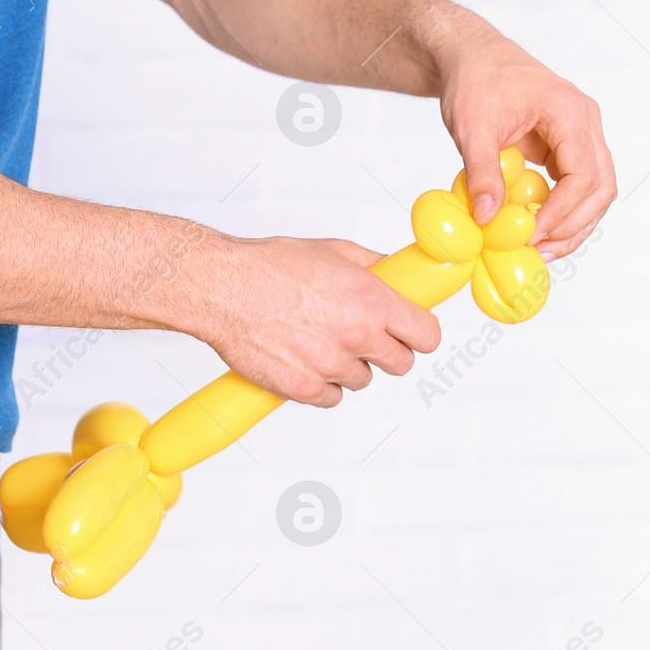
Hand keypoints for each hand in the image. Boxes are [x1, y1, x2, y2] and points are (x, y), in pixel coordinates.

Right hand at [199, 237, 439, 407]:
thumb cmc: (270, 267)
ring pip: (362, 380)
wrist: (222, 288)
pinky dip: (321, 384)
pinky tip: (303, 359)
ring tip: (318, 340)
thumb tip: (398, 274)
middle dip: (386, 352)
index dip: (419, 334)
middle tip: (363, 337)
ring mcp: (331, 365)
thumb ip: (374, 266)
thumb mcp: (333, 251)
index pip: (427, 335)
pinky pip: (332, 397)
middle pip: (401, 364)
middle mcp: (357, 335)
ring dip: (348, 366)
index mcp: (371, 300)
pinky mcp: (305, 389)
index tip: (411, 332)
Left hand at [435, 26, 615, 260]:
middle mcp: (585, 122)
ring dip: (573, 224)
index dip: (561, 211)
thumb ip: (482, 173)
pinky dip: (564, 211)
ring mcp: (581, 134)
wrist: (474, 57)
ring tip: (540, 248)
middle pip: (601, 187)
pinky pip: (579, 186)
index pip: (583, 174)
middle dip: (574, 225)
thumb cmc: (475, 80)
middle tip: (538, 250)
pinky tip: (538, 229)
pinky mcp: (569, 147)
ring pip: (596, 191)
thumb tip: (488, 218)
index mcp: (568, 111)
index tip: (530, 233)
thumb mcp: (471, 128)